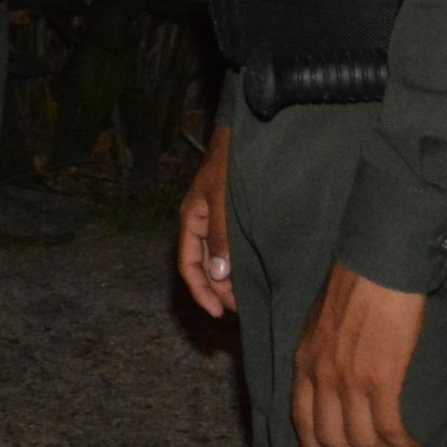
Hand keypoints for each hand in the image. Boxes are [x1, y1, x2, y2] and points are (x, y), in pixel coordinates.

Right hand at [175, 124, 236, 317]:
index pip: (189, 264)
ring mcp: (219, 217)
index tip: (217, 313)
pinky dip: (242, 262)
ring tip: (251, 295)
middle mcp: (203, 221)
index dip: (201, 291)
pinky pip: (234, 245)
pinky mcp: (236, 213)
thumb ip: (221, 236)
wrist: (249, 132)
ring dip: (232, 277)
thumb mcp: (223, 200)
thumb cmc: (232, 162)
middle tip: (244, 308)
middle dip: (220, 289)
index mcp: (192, 218)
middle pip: (206, 265)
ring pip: (221, 256)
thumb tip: (218, 273)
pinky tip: (257, 270)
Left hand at [290, 263, 426, 446]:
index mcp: (305, 362)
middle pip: (332, 438)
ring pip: (362, 440)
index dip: (315, 446)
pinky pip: (389, 428)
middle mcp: (322, 376)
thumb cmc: (355, 288)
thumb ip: (322, 355)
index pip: (301, 419)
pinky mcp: (382, 380)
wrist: (378, 268)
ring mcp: (350, 381)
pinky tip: (411, 444)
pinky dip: (401, 443)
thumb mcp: (321, 324)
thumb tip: (334, 380)